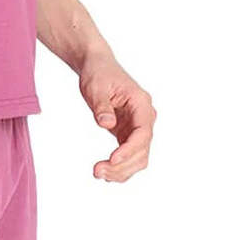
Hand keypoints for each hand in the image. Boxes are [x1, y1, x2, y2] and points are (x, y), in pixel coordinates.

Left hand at [79, 52, 155, 181]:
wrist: (97, 66)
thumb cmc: (98, 73)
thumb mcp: (96, 87)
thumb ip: (102, 106)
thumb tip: (106, 123)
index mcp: (141, 104)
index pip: (143, 133)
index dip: (130, 149)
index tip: (112, 159)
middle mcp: (144, 117)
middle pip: (142, 150)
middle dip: (123, 165)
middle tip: (98, 172)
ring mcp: (137, 127)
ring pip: (138, 157)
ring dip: (121, 170)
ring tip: (98, 173)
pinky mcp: (127, 133)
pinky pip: (128, 155)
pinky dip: (119, 166)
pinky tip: (104, 172)